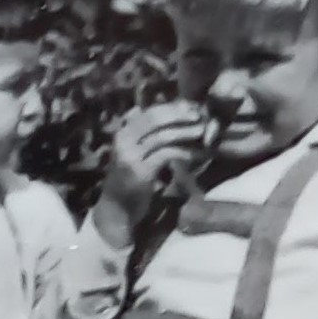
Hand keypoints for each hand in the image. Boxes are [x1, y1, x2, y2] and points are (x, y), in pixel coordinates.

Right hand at [94, 103, 214, 245]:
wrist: (115, 210)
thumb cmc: (130, 182)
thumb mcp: (136, 154)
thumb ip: (149, 137)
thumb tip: (172, 118)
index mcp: (123, 132)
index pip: (150, 112)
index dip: (172, 108)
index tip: (191, 108)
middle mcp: (123, 140)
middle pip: (155, 118)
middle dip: (180, 115)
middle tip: (200, 115)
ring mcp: (130, 155)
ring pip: (162, 136)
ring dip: (185, 132)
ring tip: (202, 131)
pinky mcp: (140, 171)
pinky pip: (166, 155)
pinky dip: (184, 152)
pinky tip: (196, 154)